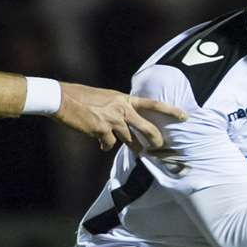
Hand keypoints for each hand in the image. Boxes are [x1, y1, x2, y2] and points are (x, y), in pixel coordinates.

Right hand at [55, 83, 175, 151]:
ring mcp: (112, 120)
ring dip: (130, 146)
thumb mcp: (104, 97)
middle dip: (155, 140)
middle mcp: (122, 108)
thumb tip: (121, 124)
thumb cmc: (80, 96)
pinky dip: (104, 145)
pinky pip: (108, 144)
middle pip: (147, 128)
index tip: (185, 117)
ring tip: (133, 150)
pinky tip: (99, 144)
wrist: (62, 99)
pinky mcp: (101, 130)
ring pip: (128, 140)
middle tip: (160, 148)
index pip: (153, 104)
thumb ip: (116, 107)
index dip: (171, 110)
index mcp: (124, 98)